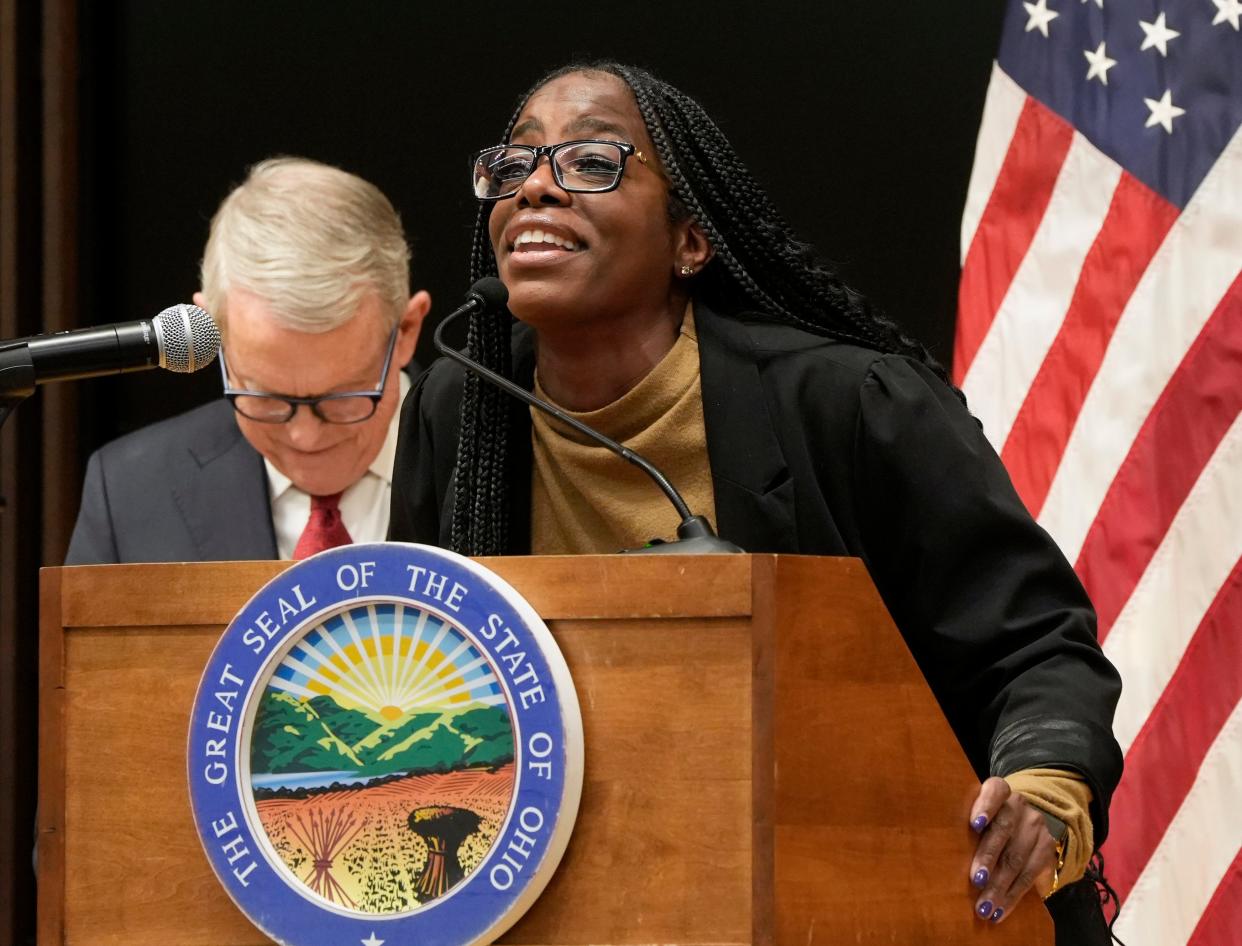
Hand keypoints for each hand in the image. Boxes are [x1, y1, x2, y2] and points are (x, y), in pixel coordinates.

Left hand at [966, 776, 1058, 923]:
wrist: (1026, 825)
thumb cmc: (984, 824)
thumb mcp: (976, 817)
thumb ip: (964, 827)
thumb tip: (934, 857)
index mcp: (998, 791)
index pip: (995, 790)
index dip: (985, 806)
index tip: (974, 825)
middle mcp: (1018, 805)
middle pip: (1004, 830)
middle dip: (988, 857)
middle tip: (976, 879)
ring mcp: (1035, 825)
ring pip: (1017, 857)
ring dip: (999, 886)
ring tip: (984, 907)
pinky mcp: (1046, 848)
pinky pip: (1029, 875)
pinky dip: (1011, 896)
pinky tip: (999, 910)